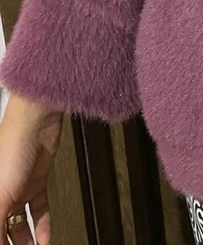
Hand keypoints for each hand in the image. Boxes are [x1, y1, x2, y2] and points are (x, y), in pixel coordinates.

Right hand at [0, 93, 63, 244]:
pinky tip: (45, 240)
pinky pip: (38, 210)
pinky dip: (42, 227)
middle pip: (1, 229)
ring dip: (25, 241)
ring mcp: (17, 189)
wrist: (38, 122)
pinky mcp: (36, 182)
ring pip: (18, 224)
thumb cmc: (12, 147)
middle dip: (10, 243)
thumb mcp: (0, 196)